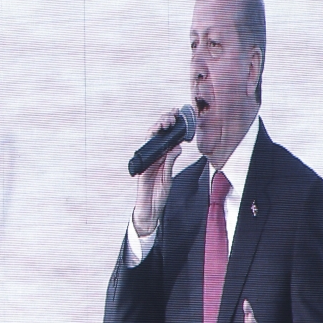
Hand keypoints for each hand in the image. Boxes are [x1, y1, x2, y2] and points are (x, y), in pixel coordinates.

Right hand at [131, 108, 182, 235]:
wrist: (150, 207)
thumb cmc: (159, 193)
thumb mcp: (169, 176)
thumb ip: (171, 162)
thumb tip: (177, 146)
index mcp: (161, 157)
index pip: (165, 137)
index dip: (171, 124)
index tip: (178, 114)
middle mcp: (153, 155)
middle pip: (157, 133)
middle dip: (164, 120)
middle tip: (173, 114)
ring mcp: (147, 159)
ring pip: (150, 137)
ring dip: (158, 127)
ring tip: (167, 121)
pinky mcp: (143, 164)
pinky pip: (147, 150)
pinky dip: (152, 141)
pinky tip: (159, 134)